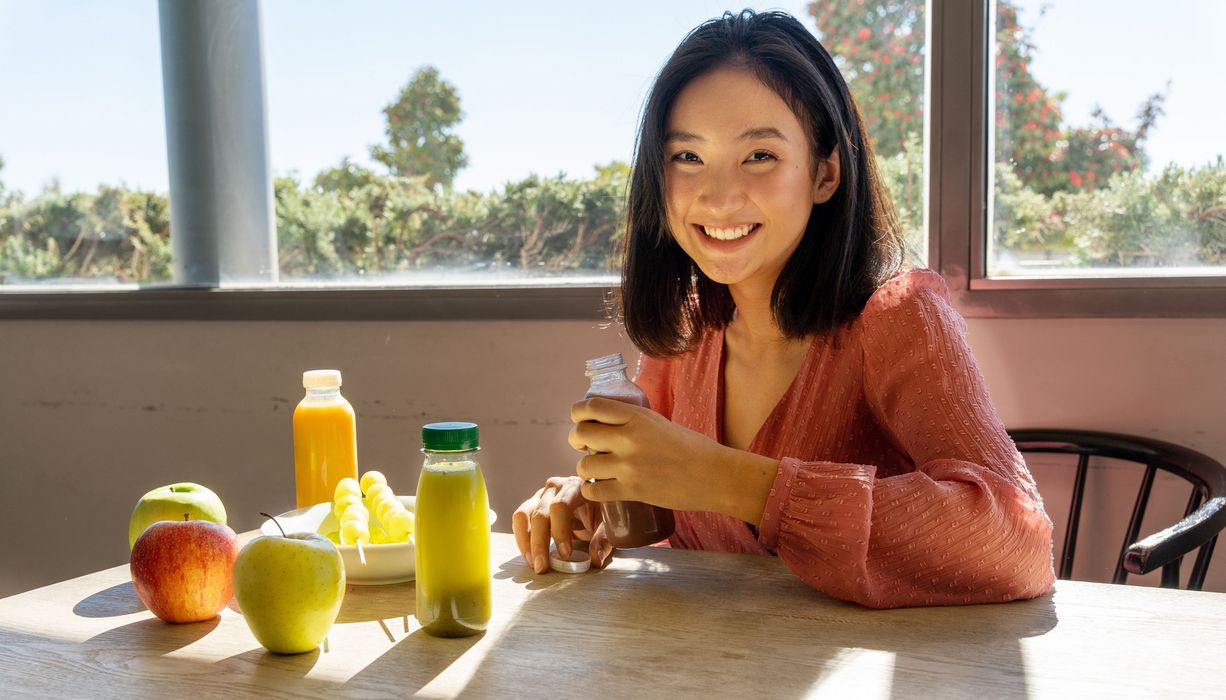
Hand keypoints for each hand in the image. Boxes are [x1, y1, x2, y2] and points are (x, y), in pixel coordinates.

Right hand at [512, 476, 613, 573]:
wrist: (594, 503)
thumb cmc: (601, 511)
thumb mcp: (608, 523)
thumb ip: (603, 539)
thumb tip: (595, 558)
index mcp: (576, 487)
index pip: (560, 506)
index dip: (560, 531)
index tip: (565, 554)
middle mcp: (555, 488)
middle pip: (540, 514)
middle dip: (539, 543)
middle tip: (543, 567)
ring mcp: (540, 496)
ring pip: (522, 515)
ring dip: (525, 542)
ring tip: (533, 563)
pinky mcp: (532, 506)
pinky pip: (519, 521)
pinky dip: (522, 540)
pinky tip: (530, 557)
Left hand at [570, 397, 779, 521]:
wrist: (714, 475)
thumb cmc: (692, 448)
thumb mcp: (658, 423)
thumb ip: (632, 422)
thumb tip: (606, 425)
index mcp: (637, 416)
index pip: (591, 407)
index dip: (578, 414)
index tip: (580, 421)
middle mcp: (629, 438)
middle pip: (581, 434)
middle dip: (577, 442)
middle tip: (585, 448)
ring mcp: (629, 466)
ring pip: (583, 466)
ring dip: (585, 470)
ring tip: (597, 471)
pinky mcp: (632, 491)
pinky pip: (594, 492)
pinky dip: (592, 492)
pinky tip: (600, 489)